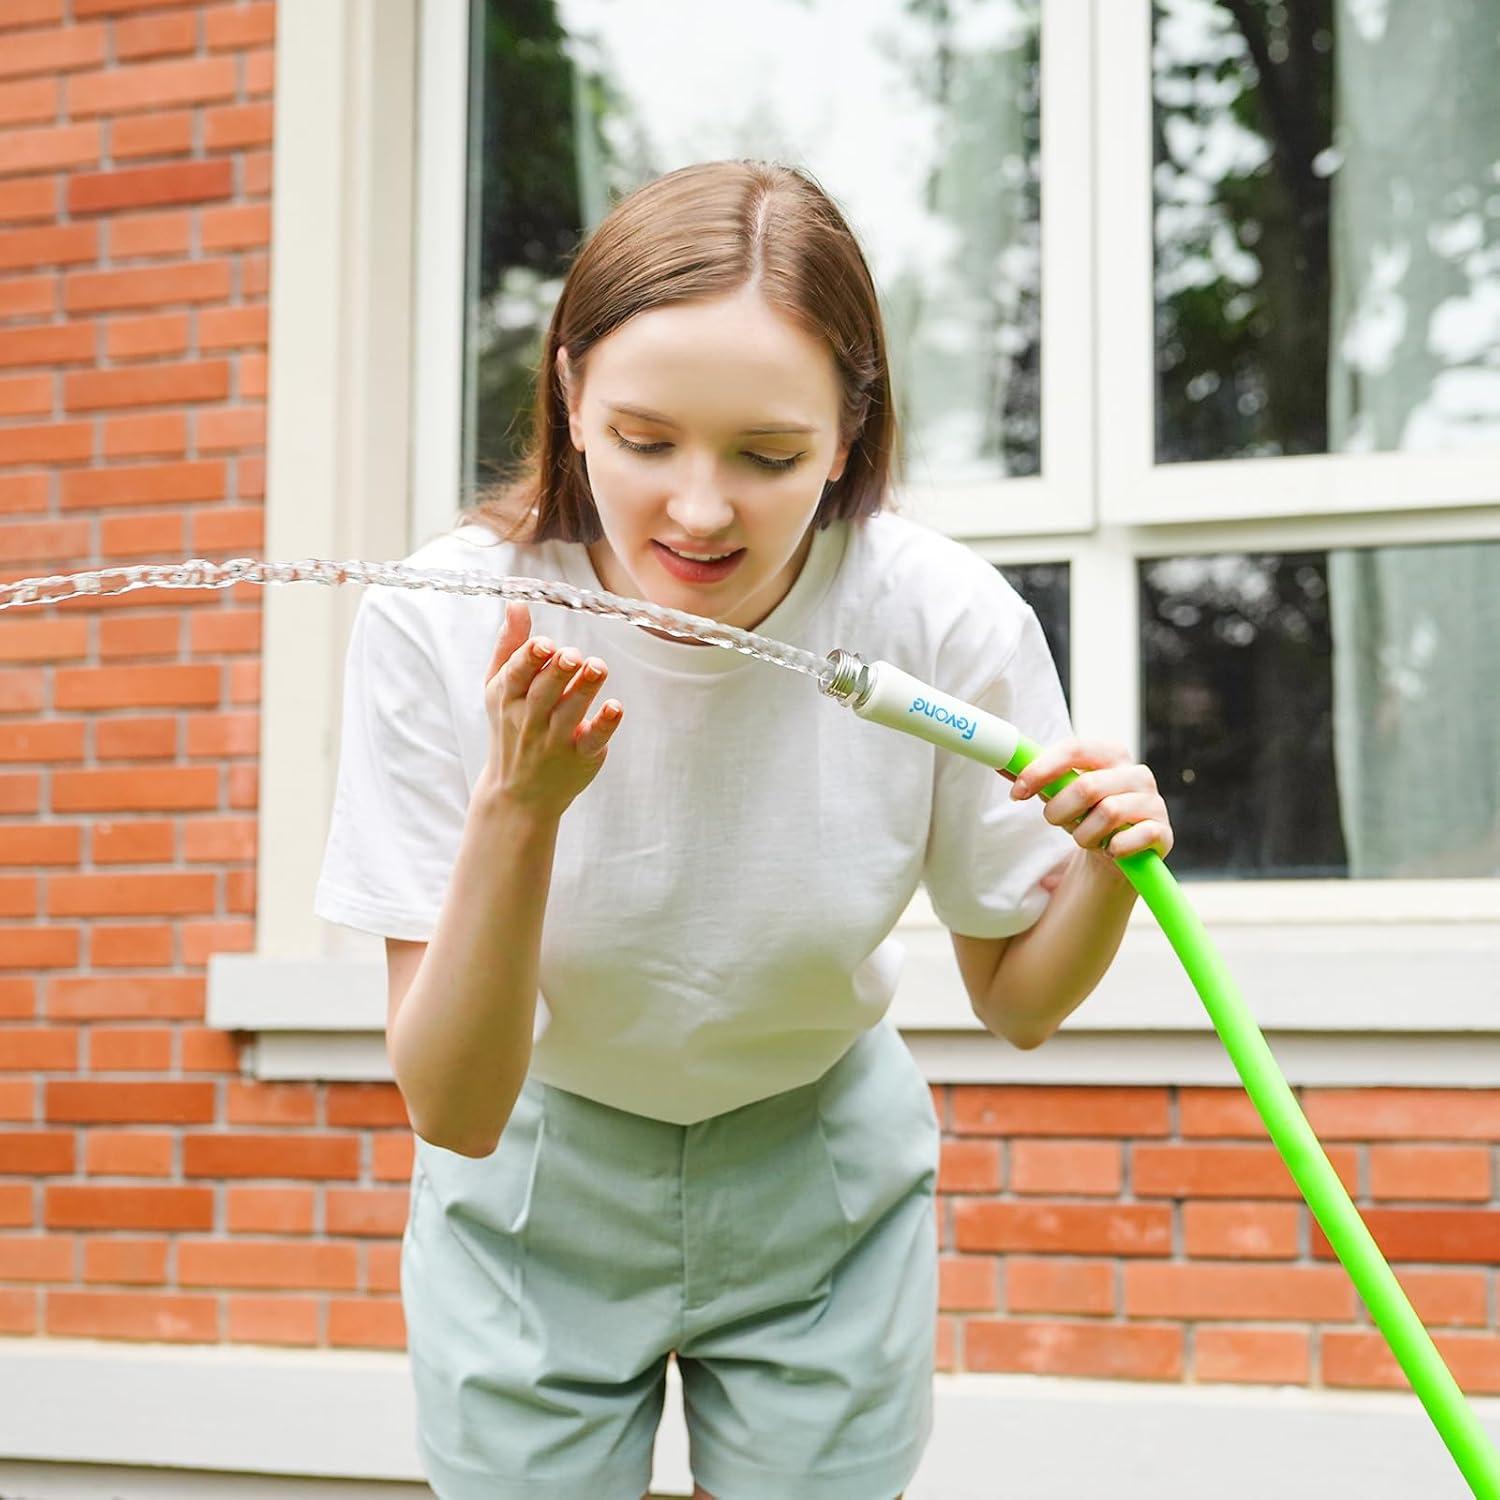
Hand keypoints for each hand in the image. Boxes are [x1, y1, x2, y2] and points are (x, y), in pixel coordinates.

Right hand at [479, 601, 622, 818]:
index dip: (529, 658)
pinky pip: (592, 740)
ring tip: (598, 667)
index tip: (544, 644)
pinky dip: (604, 724)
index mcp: (508, 698)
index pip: (516, 675)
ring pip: (570, 712)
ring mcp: (554, 740)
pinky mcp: (580, 756)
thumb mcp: (499, 689)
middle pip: (544, 692)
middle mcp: (530, 720)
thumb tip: (517, 603)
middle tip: (573, 654)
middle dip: (558, 672)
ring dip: (584, 689)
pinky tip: (615, 707)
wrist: (517, 794)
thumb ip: (509, 646)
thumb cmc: (510, 728)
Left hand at [1009, 739, 1173, 864]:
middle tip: (1053, 821)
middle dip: (1059, 810)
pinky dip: (1113, 849)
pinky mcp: (1163, 832)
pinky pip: (1132, 839)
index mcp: (1110, 753)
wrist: (1117, 851)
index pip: (1074, 749)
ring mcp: (1153, 802)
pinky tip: (1109, 850)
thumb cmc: (1084, 814)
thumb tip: (1000, 762)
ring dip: (1083, 834)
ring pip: (1108, 814)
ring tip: (1083, 837)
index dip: (1041, 770)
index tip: (1016, 793)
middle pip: (1088, 785)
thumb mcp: (1057, 793)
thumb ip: (1033, 777)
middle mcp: (1137, 772)